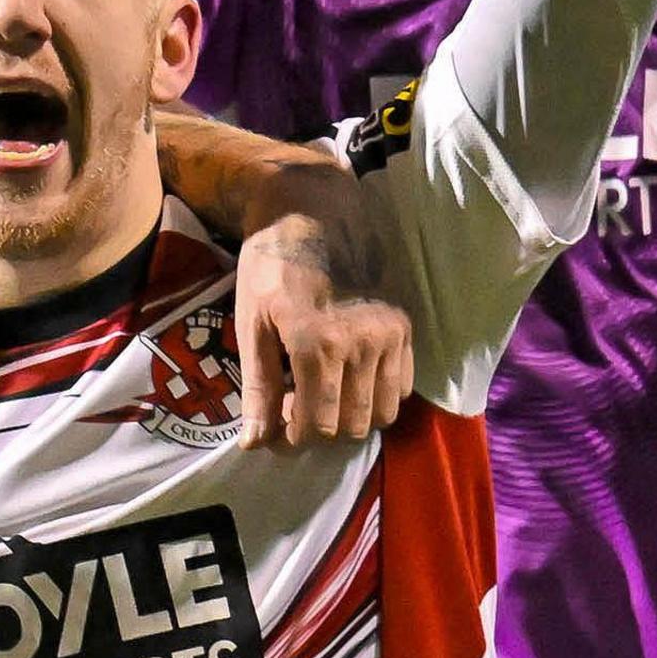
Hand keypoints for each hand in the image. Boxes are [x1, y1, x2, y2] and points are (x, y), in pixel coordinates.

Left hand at [229, 170, 415, 448]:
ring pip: (382, 413)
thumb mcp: (251, 324)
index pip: (317, 425)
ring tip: (325, 395)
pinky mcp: (405, 327)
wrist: (312, 213)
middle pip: (351, 426)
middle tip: (299, 408)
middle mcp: (362, 344)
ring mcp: (390, 335)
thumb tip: (256, 443)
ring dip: (352, 417)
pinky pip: (402, 388)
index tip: (280, 427)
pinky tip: (351, 380)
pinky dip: (378, 397)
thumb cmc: (270, 267)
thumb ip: (259, 388)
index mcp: (318, 345)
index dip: (295, 437)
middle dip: (322, 430)